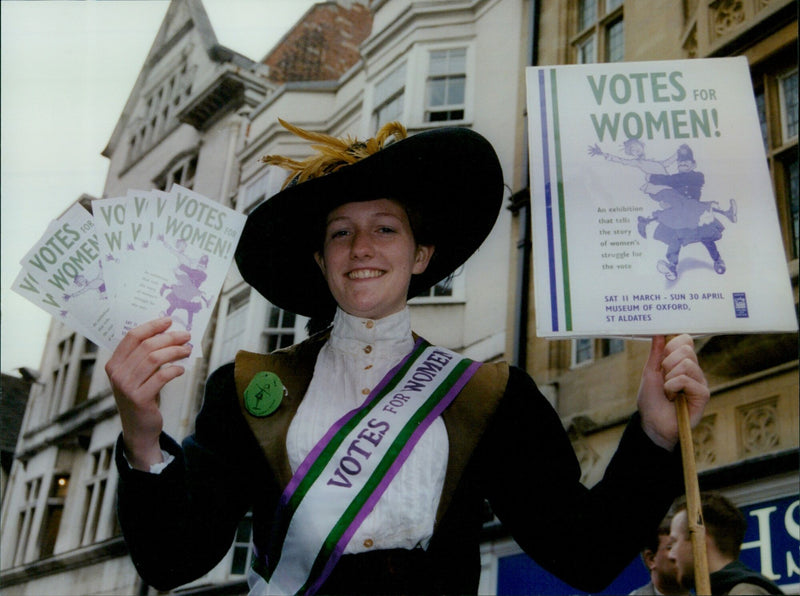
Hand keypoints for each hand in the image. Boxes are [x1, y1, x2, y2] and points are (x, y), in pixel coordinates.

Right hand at [105, 317, 190, 469]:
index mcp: (113, 363)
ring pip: (155, 359)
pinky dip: (174, 370)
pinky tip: (181, 369)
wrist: (139, 429)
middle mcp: (116, 374)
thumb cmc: (142, 396)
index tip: (169, 320)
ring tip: (187, 350)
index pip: (132, 336)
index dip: (151, 326)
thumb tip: (168, 332)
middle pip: (146, 346)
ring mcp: (126, 387)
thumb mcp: (138, 375)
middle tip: (186, 335)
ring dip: (175, 351)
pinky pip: (161, 377)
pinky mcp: (139, 399)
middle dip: (169, 338)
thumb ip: (144, 357)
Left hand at [636, 334, 708, 450]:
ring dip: (669, 377)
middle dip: (667, 362)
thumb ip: (656, 353)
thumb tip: (658, 332)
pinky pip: (687, 379)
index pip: (685, 340)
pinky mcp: (703, 394)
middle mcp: (693, 369)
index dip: (672, 345)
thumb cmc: (651, 400)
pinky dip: (673, 387)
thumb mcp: (650, 373)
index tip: (662, 359)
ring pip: (686, 363)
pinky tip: (674, 397)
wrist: (653, 423)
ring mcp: (699, 381)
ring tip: (668, 390)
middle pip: (686, 349)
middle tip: (664, 378)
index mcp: (681, 362)